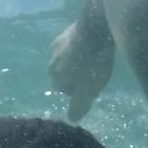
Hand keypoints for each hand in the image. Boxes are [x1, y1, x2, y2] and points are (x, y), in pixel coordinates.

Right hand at [49, 1, 114, 120]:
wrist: (96, 28)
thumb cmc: (93, 63)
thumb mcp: (88, 91)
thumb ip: (78, 107)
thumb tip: (71, 120)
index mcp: (55, 76)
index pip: (65, 90)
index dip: (80, 89)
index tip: (94, 84)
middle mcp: (51, 61)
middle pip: (66, 73)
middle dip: (78, 74)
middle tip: (96, 70)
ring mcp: (58, 44)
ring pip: (69, 58)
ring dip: (79, 59)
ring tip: (96, 57)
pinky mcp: (67, 31)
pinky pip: (73, 44)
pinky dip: (81, 46)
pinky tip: (94, 44)